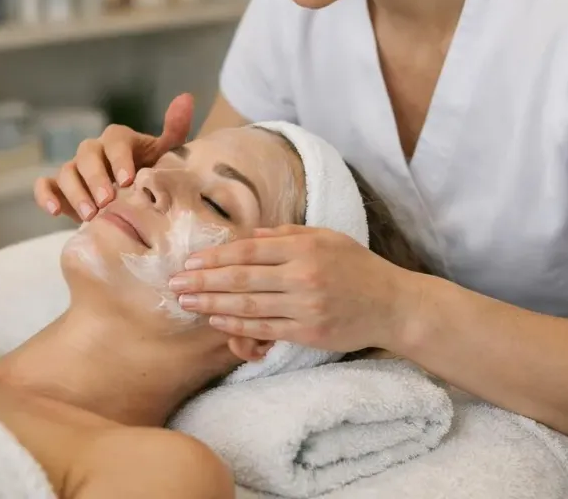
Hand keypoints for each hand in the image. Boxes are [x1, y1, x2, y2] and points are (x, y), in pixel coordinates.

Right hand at [33, 93, 193, 222]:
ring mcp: (75, 169)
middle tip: (107, 201)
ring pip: (66, 172)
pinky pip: (46, 185)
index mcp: (119, 140)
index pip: (115, 142)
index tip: (128, 180)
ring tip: (90, 215)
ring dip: (75, 192)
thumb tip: (185, 98)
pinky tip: (55, 211)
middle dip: (96, 178)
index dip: (119, 159)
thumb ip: (174, 130)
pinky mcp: (60, 188)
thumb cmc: (152, 173)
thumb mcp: (167, 154)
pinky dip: (45, 195)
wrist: (137, 198)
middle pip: (87, 155)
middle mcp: (94, 151)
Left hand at [168, 225, 417, 352]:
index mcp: (304, 248)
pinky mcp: (309, 332)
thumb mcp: (326, 238)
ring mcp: (305, 307)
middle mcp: (303, 276)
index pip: (248, 251)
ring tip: (187, 304)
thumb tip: (247, 235)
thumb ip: (286, 235)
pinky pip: (265, 329)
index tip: (189, 263)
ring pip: (248, 306)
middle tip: (174, 285)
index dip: (215, 257)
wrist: (393, 305)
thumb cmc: (357, 267)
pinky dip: (237, 326)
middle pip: (242, 278)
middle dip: (203, 282)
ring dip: (212, 305)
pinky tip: (217, 321)